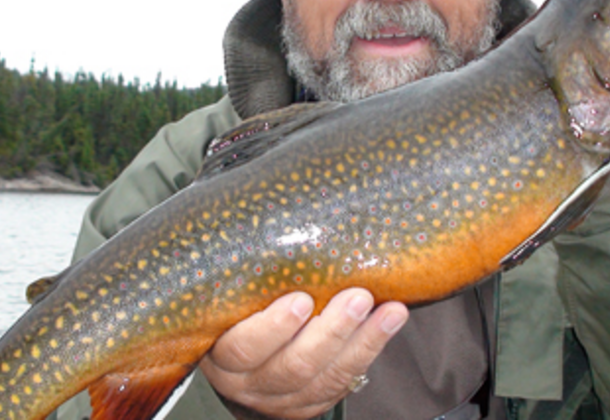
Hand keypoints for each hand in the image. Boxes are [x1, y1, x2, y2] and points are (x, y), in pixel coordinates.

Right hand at [199, 288, 408, 419]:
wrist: (243, 339)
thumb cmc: (237, 298)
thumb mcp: (231, 288)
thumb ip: (248, 267)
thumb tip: (277, 209)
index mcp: (219, 352)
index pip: (243, 347)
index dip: (273, 328)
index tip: (302, 299)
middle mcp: (247, 382)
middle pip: (292, 366)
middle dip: (331, 331)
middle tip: (358, 297)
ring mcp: (279, 397)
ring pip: (324, 378)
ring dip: (362, 343)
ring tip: (391, 311)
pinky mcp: (306, 402)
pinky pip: (341, 384)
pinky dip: (368, 351)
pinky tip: (389, 323)